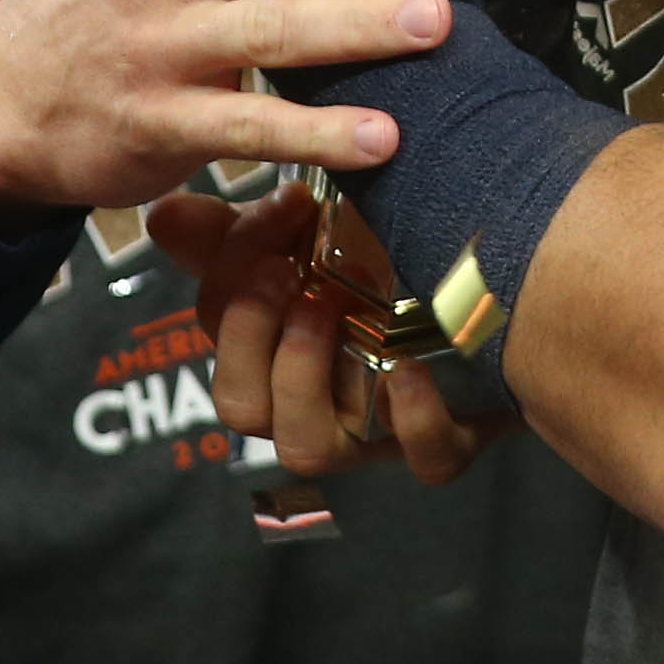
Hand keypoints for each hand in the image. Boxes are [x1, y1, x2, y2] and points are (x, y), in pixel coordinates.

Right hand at [148, 183, 498, 485]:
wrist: (500, 297)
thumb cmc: (388, 275)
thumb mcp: (315, 243)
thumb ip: (243, 235)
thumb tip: (163, 214)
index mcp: (275, 355)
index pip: (219, 336)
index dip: (232, 280)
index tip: (279, 205)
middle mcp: (315, 403)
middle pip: (245, 408)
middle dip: (252, 336)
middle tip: (285, 271)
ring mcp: (379, 432)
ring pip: (309, 449)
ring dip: (304, 378)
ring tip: (328, 311)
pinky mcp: (449, 439)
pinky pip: (427, 459)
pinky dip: (416, 419)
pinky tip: (411, 367)